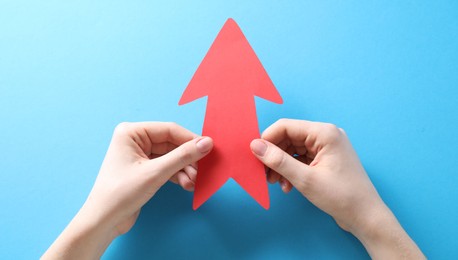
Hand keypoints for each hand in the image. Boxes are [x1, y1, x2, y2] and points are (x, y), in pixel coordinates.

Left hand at [43, 122, 212, 258]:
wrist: (104, 221)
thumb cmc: (120, 193)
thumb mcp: (155, 173)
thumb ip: (183, 156)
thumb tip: (206, 143)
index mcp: (131, 132)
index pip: (169, 129)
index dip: (190, 139)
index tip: (209, 148)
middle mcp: (135, 140)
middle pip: (172, 143)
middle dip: (188, 158)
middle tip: (203, 170)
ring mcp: (140, 155)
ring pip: (172, 156)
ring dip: (185, 169)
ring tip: (194, 182)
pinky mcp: (144, 169)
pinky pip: (167, 166)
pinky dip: (178, 175)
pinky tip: (187, 185)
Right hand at [250, 119, 423, 258]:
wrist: (366, 217)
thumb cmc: (341, 196)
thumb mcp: (305, 179)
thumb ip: (278, 161)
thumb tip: (255, 146)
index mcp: (324, 133)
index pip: (286, 126)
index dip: (267, 139)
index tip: (254, 156)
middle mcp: (326, 135)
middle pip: (288, 137)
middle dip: (274, 155)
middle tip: (263, 174)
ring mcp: (327, 147)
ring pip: (293, 149)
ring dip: (281, 165)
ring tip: (275, 183)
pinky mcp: (326, 159)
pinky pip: (301, 159)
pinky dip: (291, 170)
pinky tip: (287, 186)